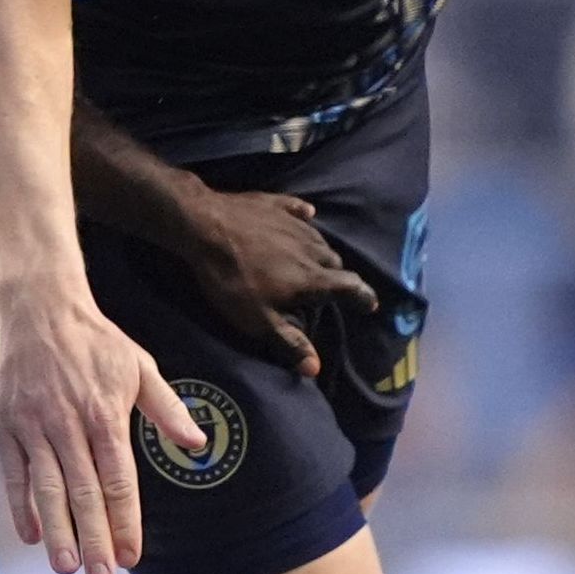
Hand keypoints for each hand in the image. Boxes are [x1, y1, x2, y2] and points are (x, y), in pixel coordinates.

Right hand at [0, 288, 203, 573]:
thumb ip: (166, 409)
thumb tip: (195, 443)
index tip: (132, 555)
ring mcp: (32, 426)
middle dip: (93, 538)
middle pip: (83, 492)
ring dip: (57, 530)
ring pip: (46, 488)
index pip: (119, 479)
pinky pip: (12, 473)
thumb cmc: (94, 339)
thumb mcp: (139, 366)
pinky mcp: (3, 424)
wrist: (38, 306)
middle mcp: (68, 424)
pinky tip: (32, 534)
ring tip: (65, 566)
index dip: (125, 520)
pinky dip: (20, 506)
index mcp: (105, 414)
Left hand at [177, 189, 379, 376]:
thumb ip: (289, 343)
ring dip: (320, 253)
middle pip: (335, 263)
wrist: (204, 226)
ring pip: (319, 240)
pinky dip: (304, 217)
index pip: (350, 287)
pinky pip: (298, 211)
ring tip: (314, 262)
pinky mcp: (275, 205)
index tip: (370, 304)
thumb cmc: (232, 279)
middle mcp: (311, 248)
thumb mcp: (258, 320)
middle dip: (338, 277)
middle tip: (330, 288)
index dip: (363, 297)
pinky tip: (305, 216)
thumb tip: (316, 368)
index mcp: (311, 277)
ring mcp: (293, 223)